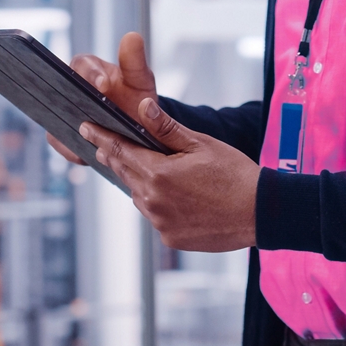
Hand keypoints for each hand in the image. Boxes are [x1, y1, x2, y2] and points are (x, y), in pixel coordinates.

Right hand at [47, 32, 155, 165]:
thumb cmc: (137, 99)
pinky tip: (83, 153)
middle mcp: (71, 88)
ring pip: (56, 118)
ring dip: (68, 128)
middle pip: (59, 90)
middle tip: (86, 116)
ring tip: (85, 139)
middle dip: (71, 103)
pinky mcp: (64, 134)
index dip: (91, 73)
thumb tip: (132, 36)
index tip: (104, 84)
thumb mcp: (140, 81)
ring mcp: (65, 112)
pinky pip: (59, 140)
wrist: (138, 130)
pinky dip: (70, 148)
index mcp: (89, 68)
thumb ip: (135, 62)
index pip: (82, 64)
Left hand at [81, 97, 258, 251]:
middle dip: (116, 158)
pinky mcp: (170, 239)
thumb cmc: (234, 173)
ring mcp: (160, 223)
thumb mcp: (201, 144)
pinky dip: (158, 203)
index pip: (120, 151)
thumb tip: (143, 107)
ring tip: (149, 170)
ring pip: (139, 197)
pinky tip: (175, 196)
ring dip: (140, 182)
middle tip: (103, 145)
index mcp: (158, 174)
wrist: (260, 213)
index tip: (85, 128)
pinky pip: (155, 216)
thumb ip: (167, 128)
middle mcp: (153, 202)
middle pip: (126, 174)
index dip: (101, 138)